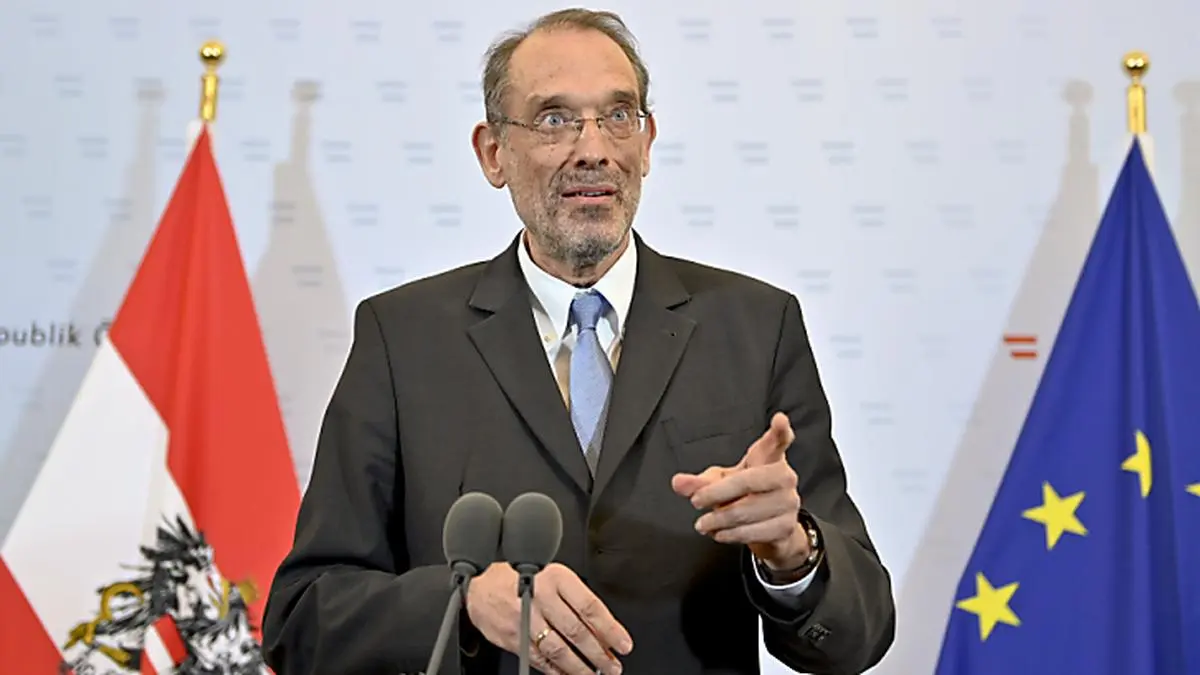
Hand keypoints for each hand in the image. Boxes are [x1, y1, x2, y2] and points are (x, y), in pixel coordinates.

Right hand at [465, 562, 632, 674]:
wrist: (480, 585)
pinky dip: (556, 670)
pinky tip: (567, 674)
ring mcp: (526, 619)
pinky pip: (540, 659)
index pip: (590, 607)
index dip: (610, 629)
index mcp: (556, 579)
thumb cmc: (521, 579)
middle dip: (599, 653)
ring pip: (559, 648)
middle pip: (577, 631)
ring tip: (594, 673)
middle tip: (612, 665)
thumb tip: (603, 628)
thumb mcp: (552, 576)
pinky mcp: (514, 637)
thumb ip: (575, 599)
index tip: (623, 644)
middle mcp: (541, 597)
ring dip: (580, 666)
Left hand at [670, 412, 810, 569]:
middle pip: (747, 480)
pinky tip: (720, 533)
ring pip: (746, 510)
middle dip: (716, 493)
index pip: (777, 441)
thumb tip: (678, 483)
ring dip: (718, 520)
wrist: (772, 529)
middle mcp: (784, 477)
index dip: (780, 430)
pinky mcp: (786, 527)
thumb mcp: (721, 483)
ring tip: (703, 523)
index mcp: (769, 458)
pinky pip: (753, 531)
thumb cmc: (746, 496)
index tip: (780, 420)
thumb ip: (700, 482)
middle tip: (696, 501)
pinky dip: (730, 534)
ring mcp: (788, 502)